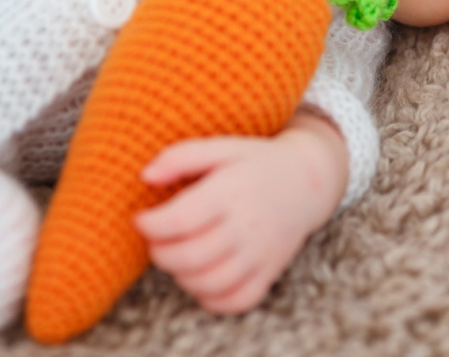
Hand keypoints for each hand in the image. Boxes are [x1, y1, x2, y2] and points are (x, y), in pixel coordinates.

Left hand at [133, 111, 347, 313]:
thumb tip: (145, 176)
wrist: (307, 181)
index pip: (179, 221)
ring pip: (208, 283)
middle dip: (159, 253)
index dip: (150, 225)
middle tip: (156, 239)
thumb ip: (180, 157)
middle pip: (189, 257)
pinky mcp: (268, 273)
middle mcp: (247, 226)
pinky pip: (235, 301)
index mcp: (231, 191)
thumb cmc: (254, 163)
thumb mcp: (221, 147)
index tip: (142, 218)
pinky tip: (201, 277)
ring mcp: (260, 254)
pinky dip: (210, 298)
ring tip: (178, 255)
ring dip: (180, 275)